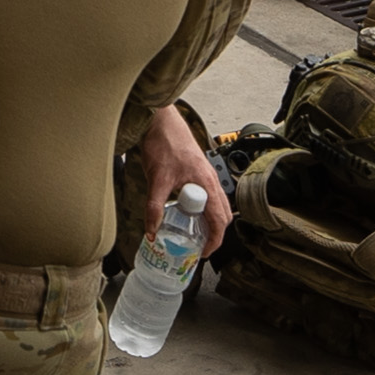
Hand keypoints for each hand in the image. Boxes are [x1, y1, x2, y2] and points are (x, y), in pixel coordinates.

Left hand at [128, 101, 232, 257]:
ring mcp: (206, 175)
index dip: (214, 241)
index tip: (203, 253)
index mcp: (207, 184)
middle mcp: (211, 181)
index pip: (220, 221)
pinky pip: (208, 196)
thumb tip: (151, 232)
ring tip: (192, 233)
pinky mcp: (198, 171)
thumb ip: (154, 208)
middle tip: (197, 247)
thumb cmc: (164, 143)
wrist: (161, 121)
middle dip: (214, 234)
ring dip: (209, 222)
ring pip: (216, 205)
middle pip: (223, 215)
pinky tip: (185, 212)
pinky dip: (202, 209)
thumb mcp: (157, 180)